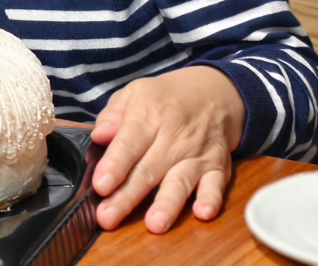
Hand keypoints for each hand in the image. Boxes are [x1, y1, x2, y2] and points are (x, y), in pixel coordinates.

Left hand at [89, 66, 245, 233]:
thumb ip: (113, 115)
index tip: (101, 185)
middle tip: (108, 218)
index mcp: (149, 115)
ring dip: (167, 204)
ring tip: (154, 224)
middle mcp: (174, 136)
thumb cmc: (165, 97)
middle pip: (148, 170)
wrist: (213, 92)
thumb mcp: (134, 93)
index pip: (129, 143)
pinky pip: (216, 184)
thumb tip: (99, 135)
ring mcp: (197, 153)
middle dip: (127, 196)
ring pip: (180, 181)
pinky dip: (211, 199)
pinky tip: (202, 213)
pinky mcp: (218, 166)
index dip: (115, 165)